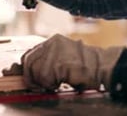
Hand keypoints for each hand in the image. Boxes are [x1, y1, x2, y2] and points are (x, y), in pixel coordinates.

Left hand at [2, 34, 123, 91]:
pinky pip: (46, 78)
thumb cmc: (86, 66)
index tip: (22, 77)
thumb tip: (23, 71)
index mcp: (53, 41)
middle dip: (32, 77)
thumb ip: (46, 62)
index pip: (29, 54)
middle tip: (43, 85)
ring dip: (46, 81)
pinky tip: (65, 80)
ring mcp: (56, 51)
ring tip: (61, 80)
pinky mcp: (60, 62)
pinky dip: (53, 84)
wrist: (103, 66)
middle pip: (28, 62)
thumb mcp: (63, 58)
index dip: (25, 68)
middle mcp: (52, 43)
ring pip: (36, 71)